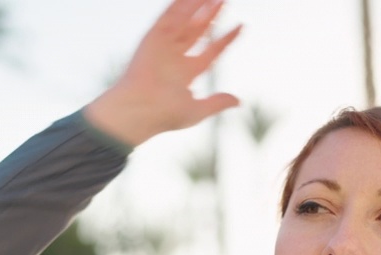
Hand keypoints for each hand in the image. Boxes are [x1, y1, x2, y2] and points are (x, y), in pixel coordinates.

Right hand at [84, 0, 241, 145]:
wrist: (139, 109)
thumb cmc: (164, 116)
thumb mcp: (197, 110)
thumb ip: (217, 103)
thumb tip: (238, 101)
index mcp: (186, 73)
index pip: (212, 51)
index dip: (226, 39)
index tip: (241, 26)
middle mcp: (176, 57)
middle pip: (198, 31)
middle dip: (212, 17)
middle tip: (224, 1)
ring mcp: (163, 46)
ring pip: (185, 21)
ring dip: (198, 7)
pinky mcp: (152, 38)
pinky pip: (168, 17)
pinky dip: (179, 6)